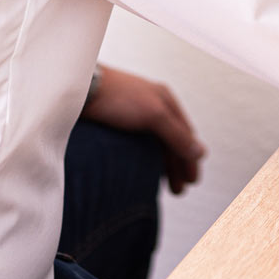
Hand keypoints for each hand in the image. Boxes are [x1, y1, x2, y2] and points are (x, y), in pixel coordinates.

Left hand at [82, 66, 204, 194]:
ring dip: (161, 164)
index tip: (192, 181)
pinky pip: (138, 144)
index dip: (190, 158)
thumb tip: (200, 153)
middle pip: (171, 140)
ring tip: (161, 186)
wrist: (78, 88)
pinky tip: (141, 169)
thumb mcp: (153, 115)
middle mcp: (152, 105)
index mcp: (165, 100)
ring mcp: (134, 113)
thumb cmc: (116, 96)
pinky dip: (145, 158)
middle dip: (177, 165)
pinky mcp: (117, 121)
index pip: (186, 133)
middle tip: (179, 190)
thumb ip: (177, 135)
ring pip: (155, 143)